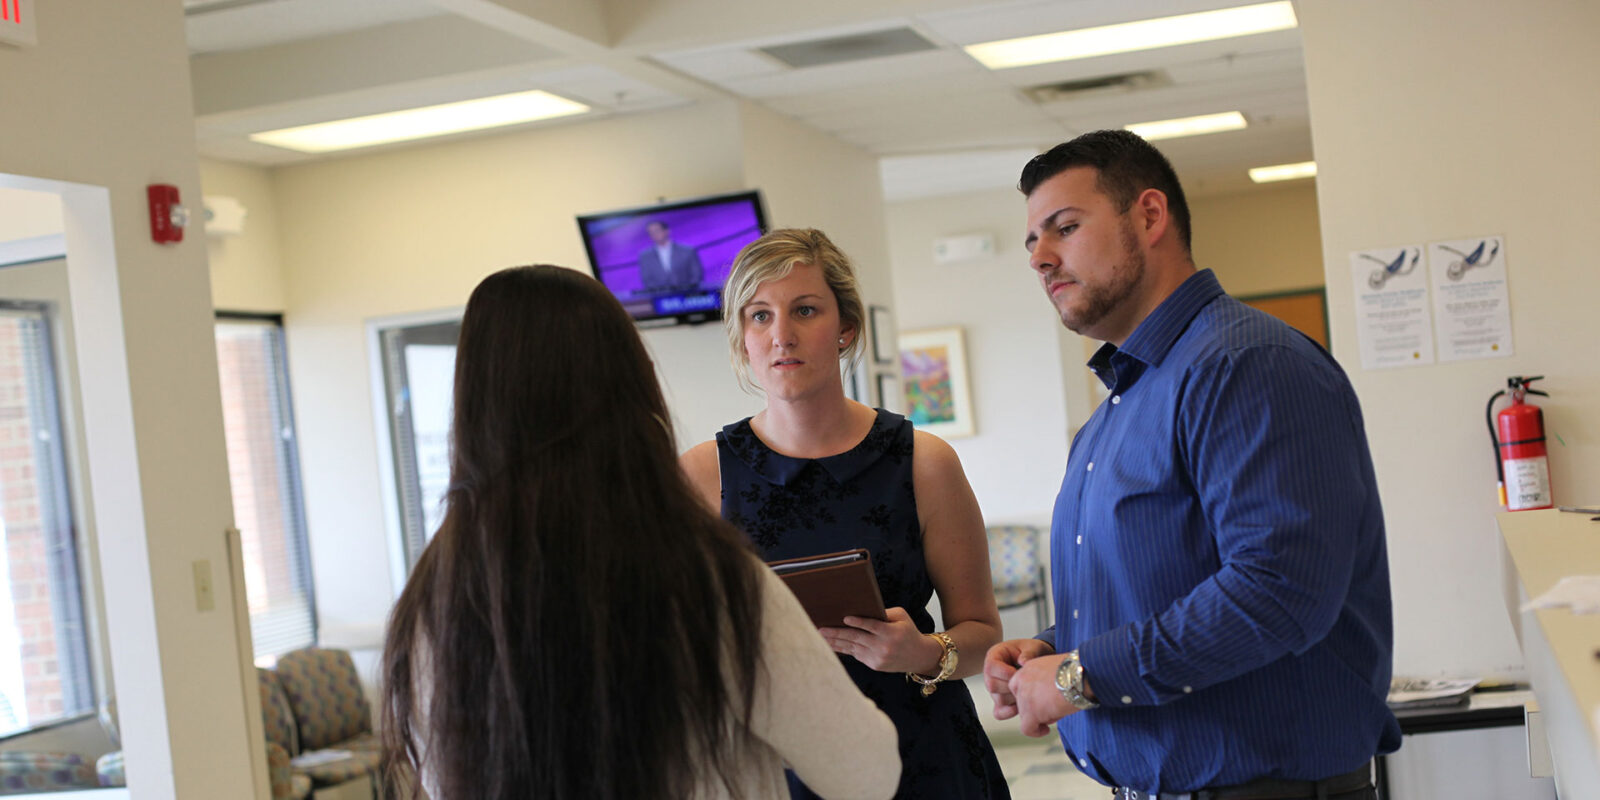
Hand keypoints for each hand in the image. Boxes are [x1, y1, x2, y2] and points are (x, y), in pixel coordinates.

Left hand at [819, 607, 940, 673]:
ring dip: (835, 642)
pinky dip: (843, 649)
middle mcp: (884, 647)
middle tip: (821, 629)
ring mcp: (878, 658)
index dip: (858, 622)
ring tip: (821, 636)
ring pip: (853, 648)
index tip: (845, 618)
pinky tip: (832, 644)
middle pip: (857, 638)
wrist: (918, 656)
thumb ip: (883, 613)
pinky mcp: (874, 665)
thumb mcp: (902, 617)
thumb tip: (861, 609)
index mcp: (892, 633)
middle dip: (837, 633)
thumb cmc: (908, 631)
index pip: (872, 626)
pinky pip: (856, 655)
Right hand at [983, 638, 1053, 721]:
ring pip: (998, 699)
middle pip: (991, 685)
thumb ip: (1029, 652)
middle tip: (1025, 683)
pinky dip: (1009, 712)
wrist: (1039, 659)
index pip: (990, 667)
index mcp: (995, 656)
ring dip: (1014, 698)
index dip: (1003, 672)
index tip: (1016, 672)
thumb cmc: (1031, 651)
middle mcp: (992, 674)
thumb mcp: (1032, 646)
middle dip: (1010, 687)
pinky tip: (1021, 706)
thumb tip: (1023, 661)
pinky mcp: (1002, 700)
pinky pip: (999, 712)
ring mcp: (996, 688)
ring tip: (1027, 691)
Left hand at [1008, 653, 1076, 736]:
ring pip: (1025, 714)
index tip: (1041, 700)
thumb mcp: (1056, 666)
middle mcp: (1022, 680)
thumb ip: (1047, 676)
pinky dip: (1036, 732)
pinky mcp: (1031, 712)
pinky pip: (1027, 728)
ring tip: (1057, 714)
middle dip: (1035, 707)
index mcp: (1029, 668)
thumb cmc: (1077, 671)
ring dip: (1039, 717)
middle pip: (1021, 701)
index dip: (1030, 696)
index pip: (1019, 685)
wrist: (1080, 676)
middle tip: (1050, 709)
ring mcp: (1024, 697)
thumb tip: (1052, 687)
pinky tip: (1046, 730)